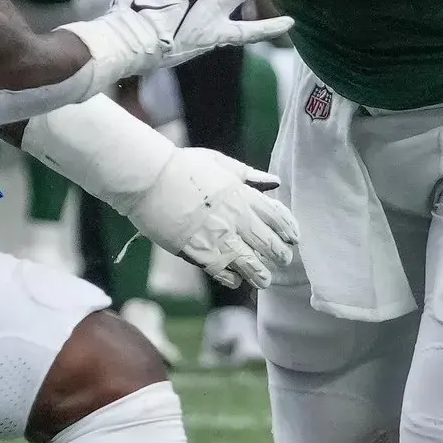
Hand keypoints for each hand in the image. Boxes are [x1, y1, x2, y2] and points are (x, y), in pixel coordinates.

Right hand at [127, 146, 297, 287]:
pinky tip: (236, 280)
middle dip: (280, 255)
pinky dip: (233, 279)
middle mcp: (236, 219)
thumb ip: (249, 175)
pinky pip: (224, 273)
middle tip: (282, 260)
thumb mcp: (220, 163)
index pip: (278, 217)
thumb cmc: (182, 166)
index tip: (293, 238)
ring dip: (262, 274)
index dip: (289, 230)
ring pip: (252, 264)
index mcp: (243, 195)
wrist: (149, 179)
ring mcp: (219, 238)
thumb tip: (274, 182)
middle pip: (270, 244)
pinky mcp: (199, 254)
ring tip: (266, 279)